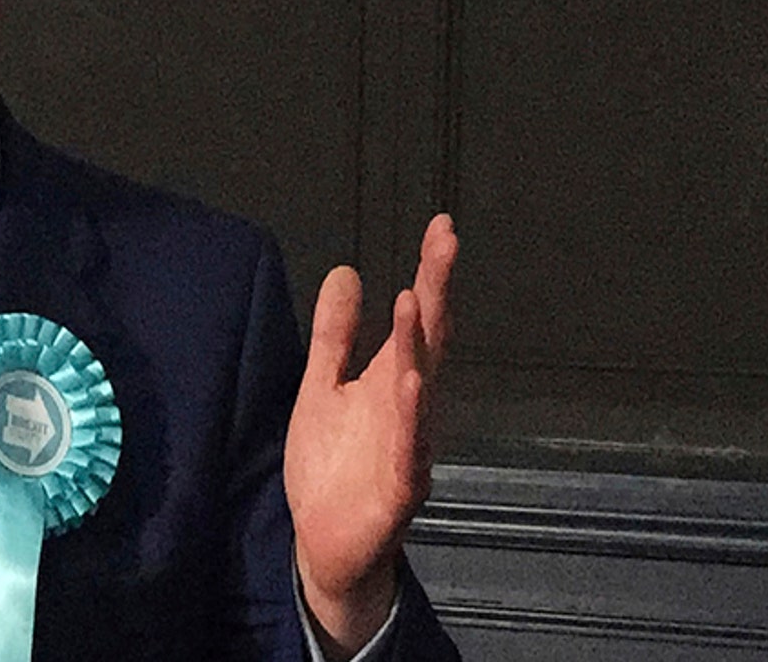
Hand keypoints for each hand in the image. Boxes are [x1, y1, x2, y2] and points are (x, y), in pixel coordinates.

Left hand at [284, 214, 455, 658]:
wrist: (327, 543)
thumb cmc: (334, 465)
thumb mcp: (323, 387)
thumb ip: (336, 335)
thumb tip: (346, 271)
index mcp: (392, 382)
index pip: (417, 319)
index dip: (429, 273)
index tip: (440, 225)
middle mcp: (410, 408)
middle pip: (427, 342)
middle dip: (436, 290)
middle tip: (444, 239)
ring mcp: (410, 446)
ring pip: (420, 391)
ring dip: (417, 346)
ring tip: (414, 298)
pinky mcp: (399, 489)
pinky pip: (410, 450)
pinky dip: (412, 418)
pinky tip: (412, 384)